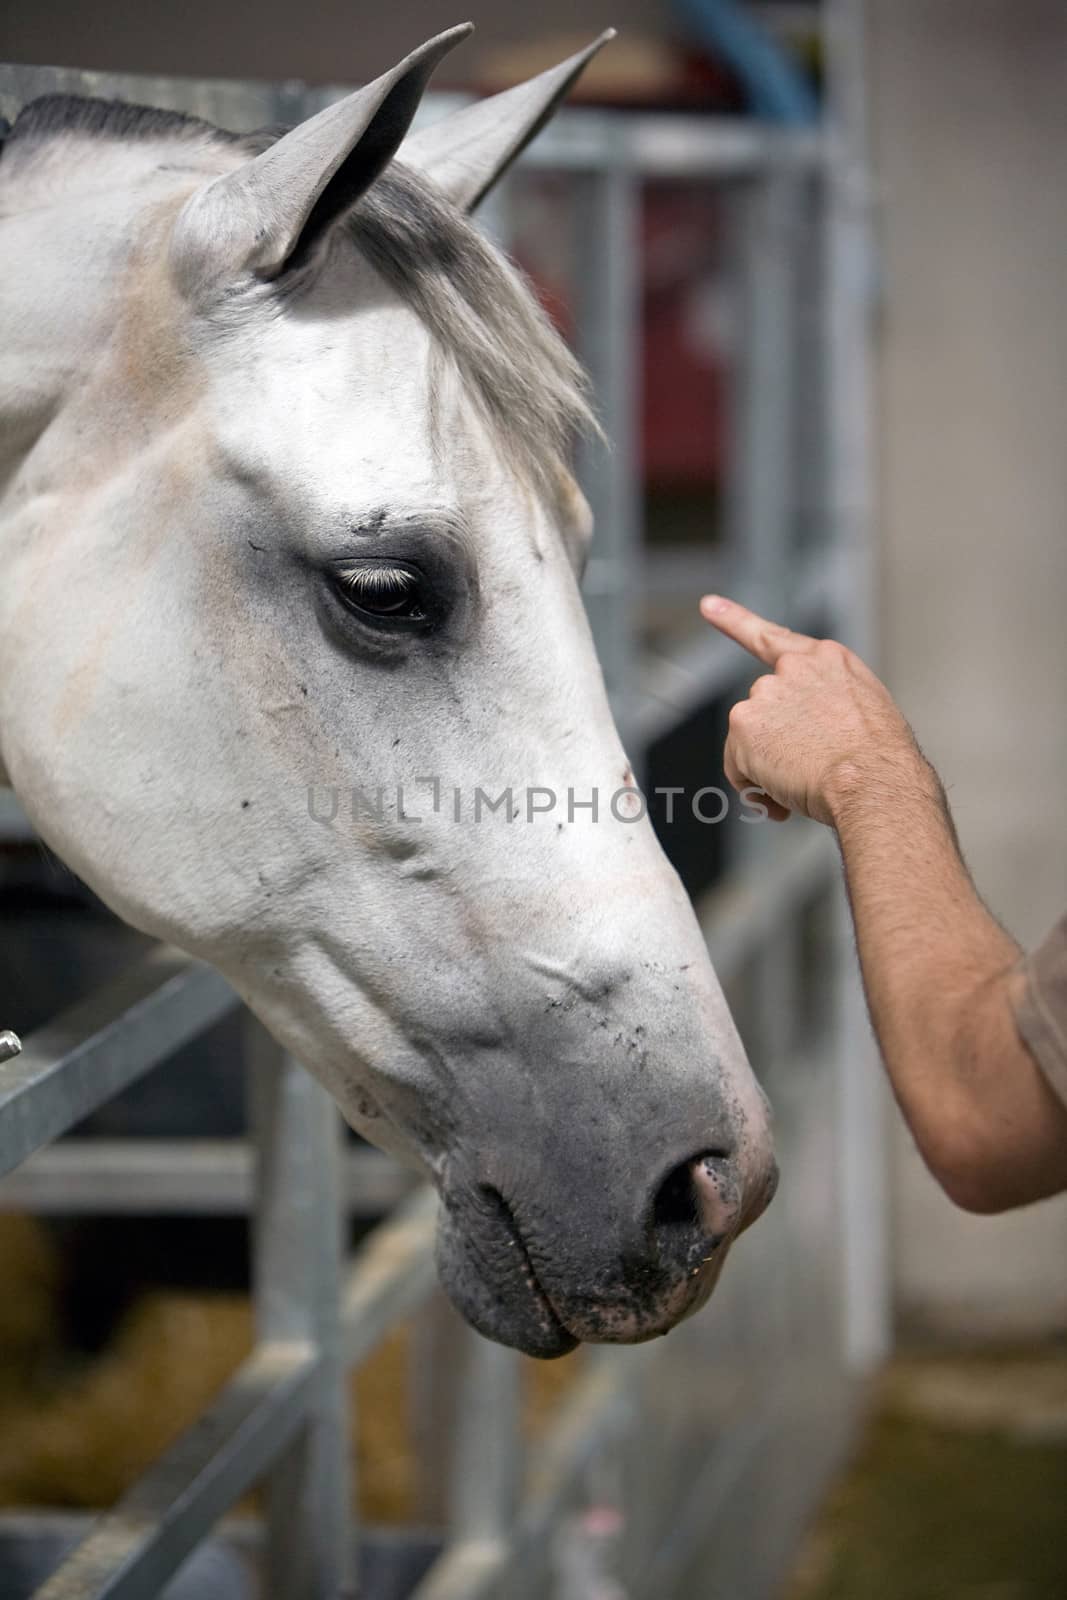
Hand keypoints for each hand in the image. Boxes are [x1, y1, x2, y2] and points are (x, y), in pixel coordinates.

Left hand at [700, 595, 923, 824]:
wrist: (873, 780)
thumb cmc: (881, 761)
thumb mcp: (868, 712)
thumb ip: (829, 705)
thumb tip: (807, 736)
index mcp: (827, 660)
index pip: (774, 637)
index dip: (735, 620)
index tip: (708, 605)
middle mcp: (792, 668)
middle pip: (764, 712)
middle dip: (776, 745)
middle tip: (809, 773)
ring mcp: (765, 693)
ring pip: (750, 742)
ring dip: (767, 769)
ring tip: (805, 785)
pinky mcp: (745, 723)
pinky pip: (737, 767)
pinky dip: (753, 787)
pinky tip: (783, 799)